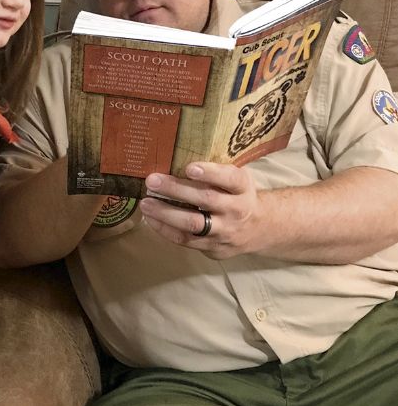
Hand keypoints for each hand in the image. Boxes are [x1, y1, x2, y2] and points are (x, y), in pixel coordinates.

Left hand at [139, 162, 263, 258]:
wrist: (259, 229)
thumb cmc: (237, 195)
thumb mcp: (237, 180)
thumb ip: (216, 172)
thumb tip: (175, 157)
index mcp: (243, 188)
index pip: (230, 178)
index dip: (211, 173)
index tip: (189, 167)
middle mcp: (237, 210)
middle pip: (206, 199)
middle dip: (176, 190)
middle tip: (152, 181)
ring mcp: (225, 232)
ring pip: (193, 224)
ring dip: (165, 213)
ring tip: (146, 203)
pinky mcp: (214, 248)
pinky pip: (186, 240)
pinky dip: (165, 229)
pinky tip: (151, 219)